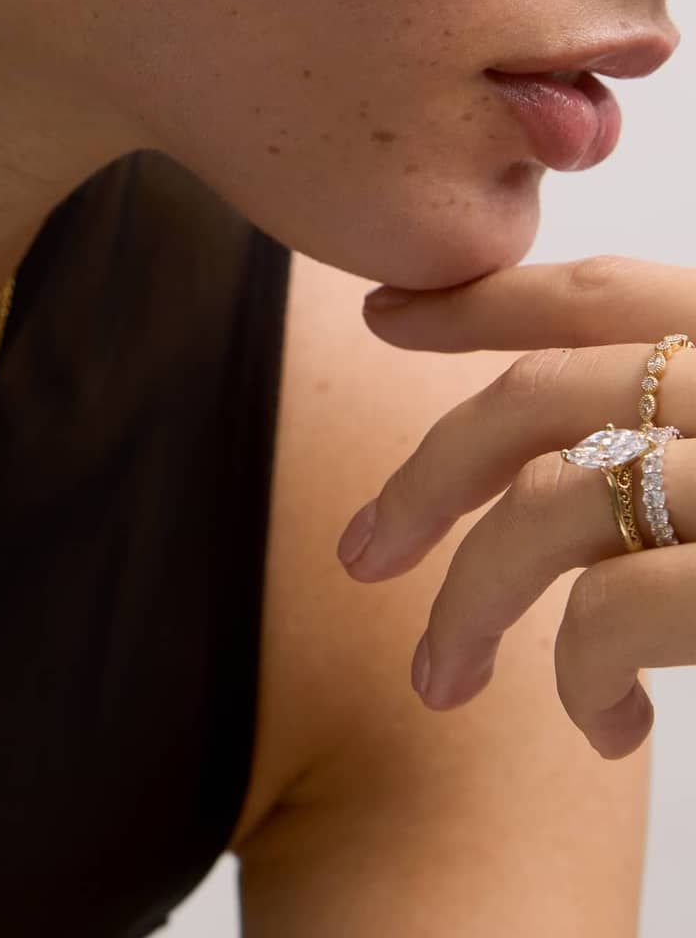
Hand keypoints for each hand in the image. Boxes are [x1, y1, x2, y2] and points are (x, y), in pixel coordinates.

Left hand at [334, 255, 693, 758]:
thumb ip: (686, 414)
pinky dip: (583, 675)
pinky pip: (613, 613)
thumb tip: (585, 466)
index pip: (599, 297)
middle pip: (539, 400)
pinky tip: (601, 724)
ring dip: (472, 604)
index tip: (381, 316)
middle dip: (429, 475)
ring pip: (547, 509)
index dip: (478, 304)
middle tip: (358, 554)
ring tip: (441, 679)